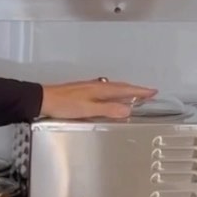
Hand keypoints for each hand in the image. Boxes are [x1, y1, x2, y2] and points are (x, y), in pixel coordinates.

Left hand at [40, 78, 157, 120]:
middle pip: (121, 87)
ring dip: (125, 91)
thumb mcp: (88, 109)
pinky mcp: (83, 91)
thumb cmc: (63, 104)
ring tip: (134, 95)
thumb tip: (127, 110)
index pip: (126, 90)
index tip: (153, 92)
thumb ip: (108, 109)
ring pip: (113, 88)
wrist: (44, 99)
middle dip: (136, 90)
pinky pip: (104, 90)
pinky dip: (113, 93)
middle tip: (148, 93)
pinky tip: (109, 97)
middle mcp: (97, 86)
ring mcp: (90, 87)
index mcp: (100, 90)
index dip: (140, 92)